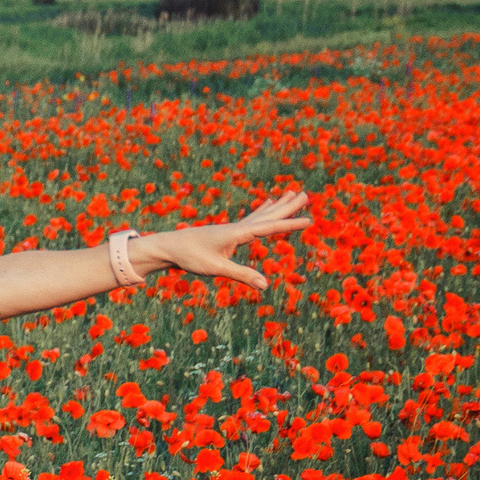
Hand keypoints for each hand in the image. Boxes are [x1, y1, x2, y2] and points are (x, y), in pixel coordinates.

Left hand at [141, 190, 313, 292]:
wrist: (169, 247)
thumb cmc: (190, 258)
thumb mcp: (216, 269)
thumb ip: (242, 275)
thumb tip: (265, 286)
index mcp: (236, 233)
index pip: (268, 228)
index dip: (289, 225)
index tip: (309, 220)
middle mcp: (237, 227)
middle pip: (268, 215)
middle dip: (287, 206)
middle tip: (306, 194)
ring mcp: (233, 228)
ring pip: (261, 214)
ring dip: (278, 205)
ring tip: (292, 193)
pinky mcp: (228, 232)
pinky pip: (251, 219)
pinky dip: (263, 211)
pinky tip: (266, 203)